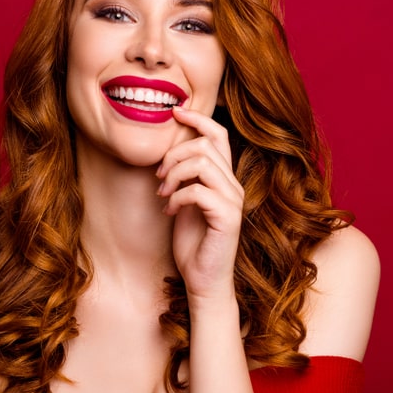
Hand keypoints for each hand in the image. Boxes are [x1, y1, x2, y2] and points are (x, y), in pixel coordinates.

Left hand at [155, 106, 243, 303]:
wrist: (203, 279)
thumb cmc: (193, 242)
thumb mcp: (184, 200)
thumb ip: (183, 176)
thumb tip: (167, 151)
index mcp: (224, 177)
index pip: (219, 134)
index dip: (197, 118)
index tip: (175, 112)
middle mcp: (234, 185)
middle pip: (206, 145)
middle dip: (174, 155)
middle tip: (159, 177)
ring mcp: (234, 201)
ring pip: (203, 163)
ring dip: (174, 174)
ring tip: (163, 193)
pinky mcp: (228, 218)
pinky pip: (199, 191)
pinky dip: (178, 197)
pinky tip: (170, 210)